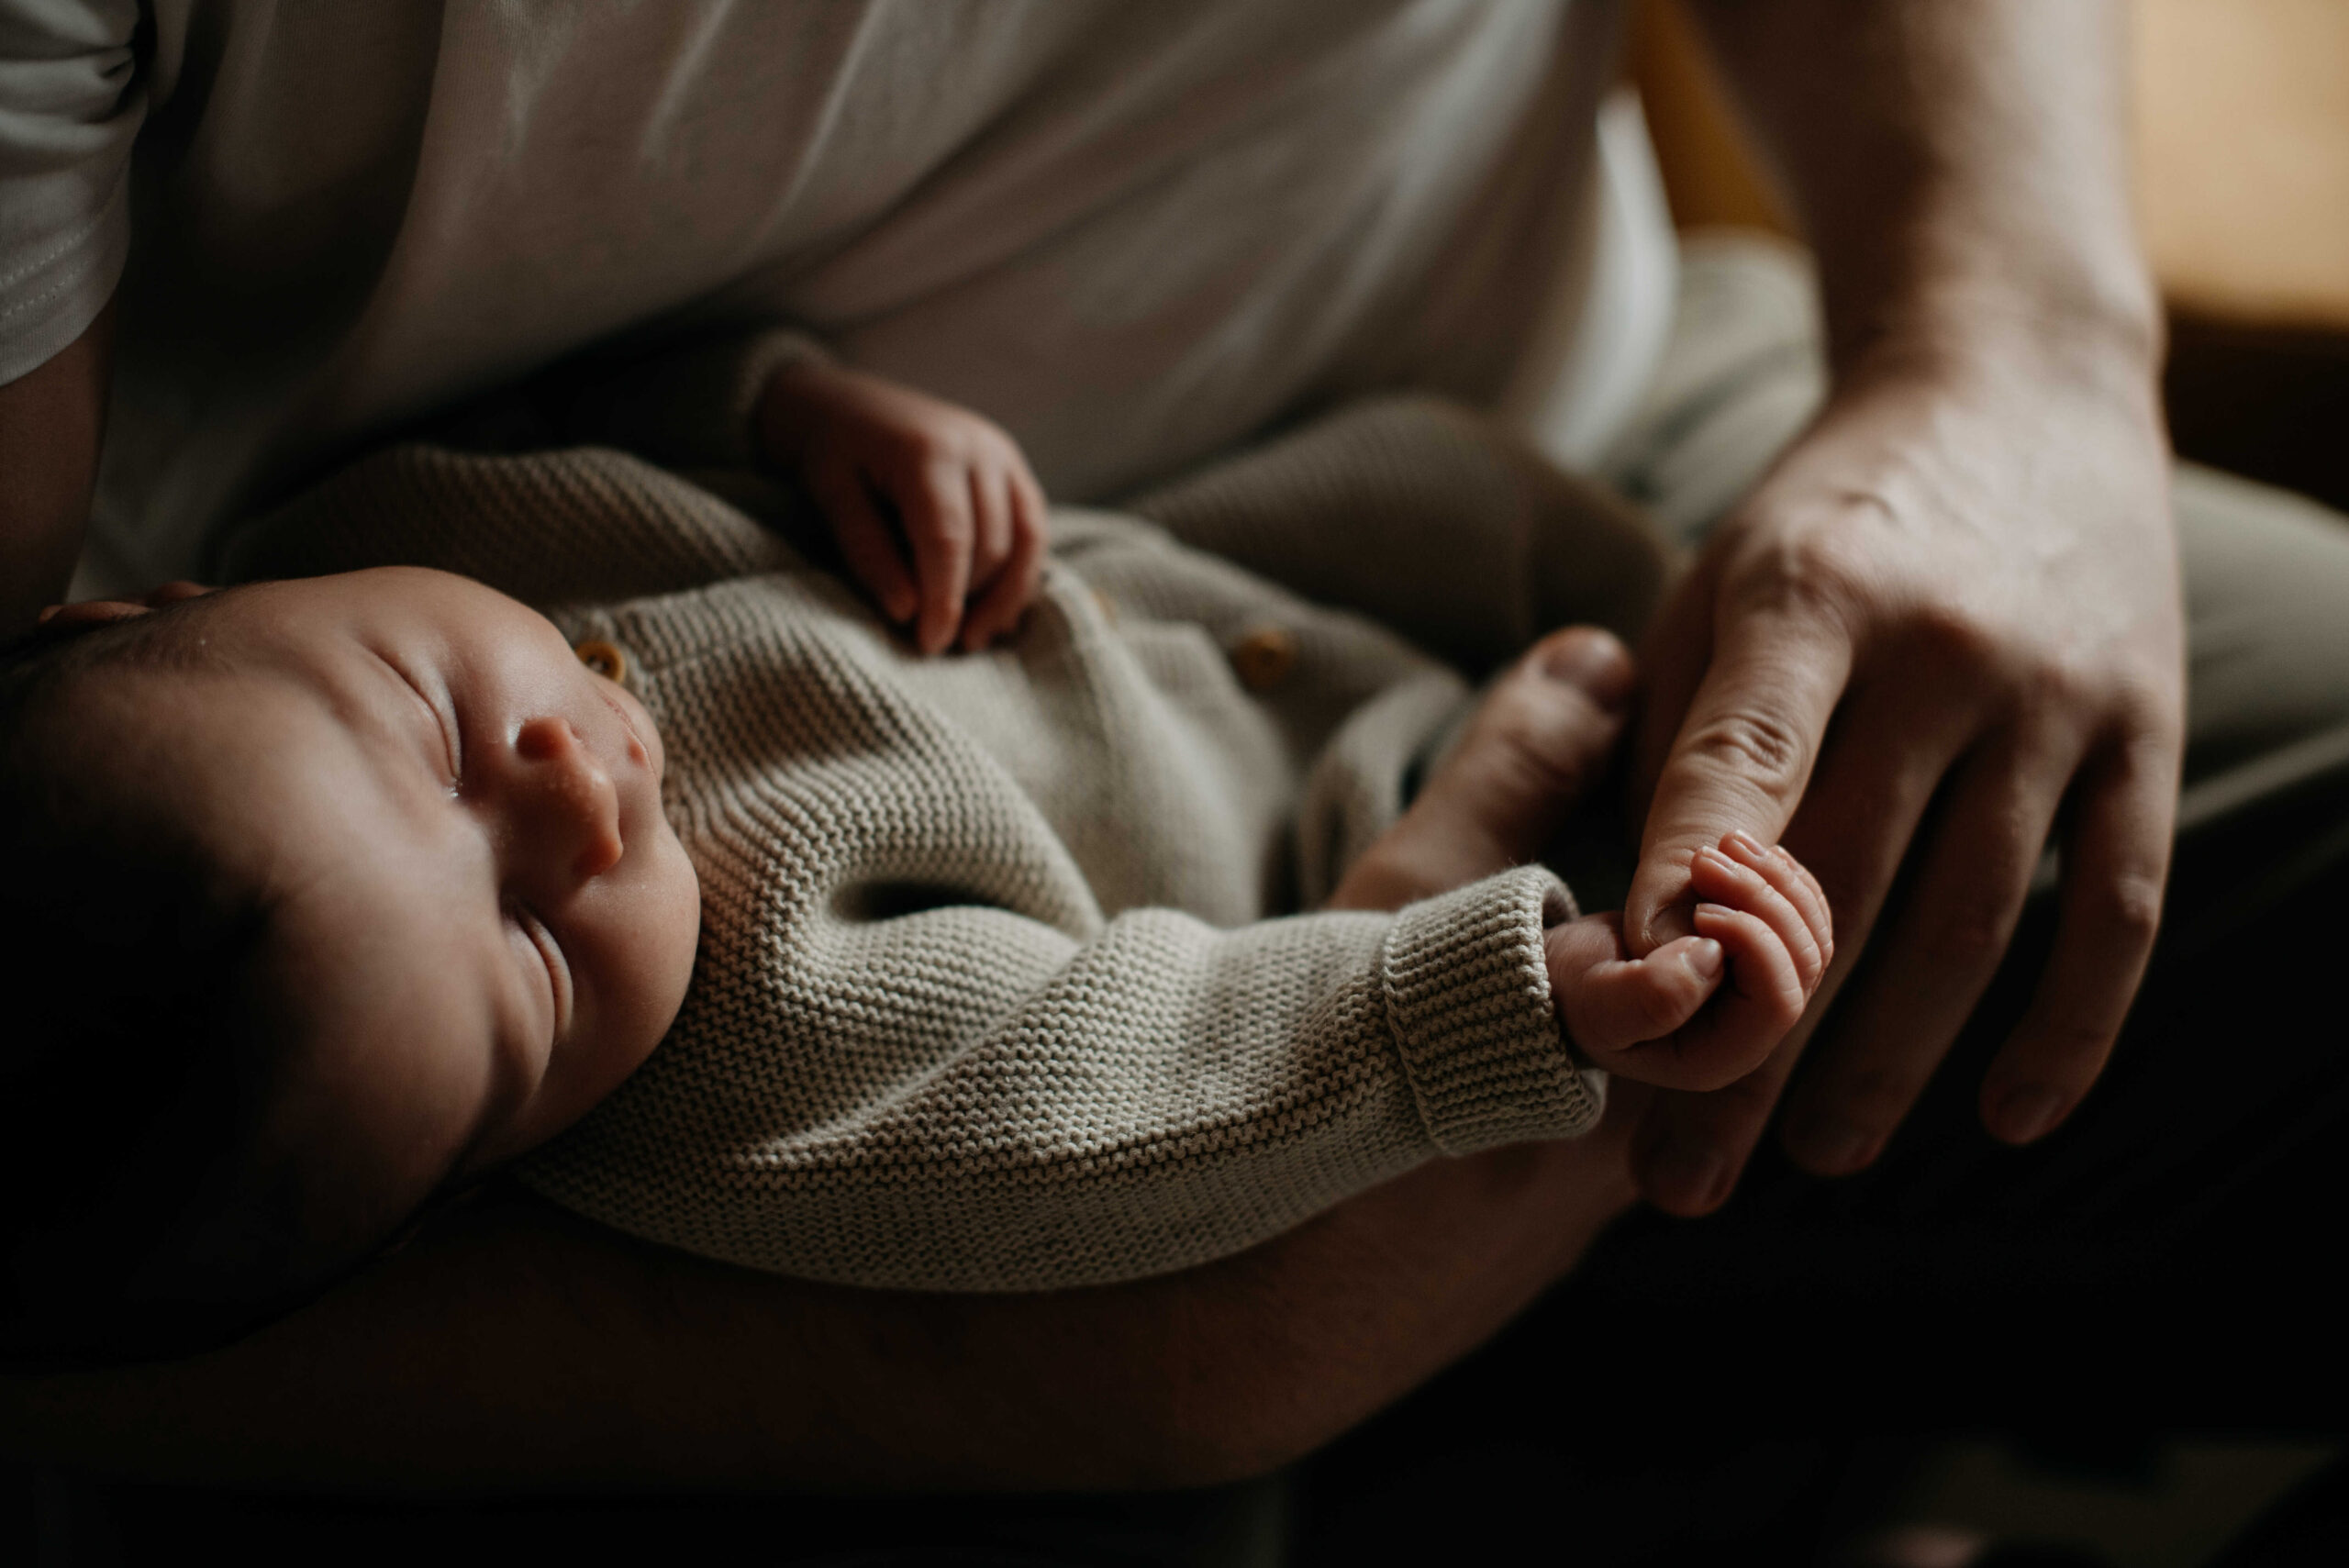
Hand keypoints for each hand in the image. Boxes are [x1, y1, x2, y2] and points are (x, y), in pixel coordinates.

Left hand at [757, 361, 1047, 654]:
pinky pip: (1032, 530)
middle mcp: (978, 447)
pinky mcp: (1014, 468)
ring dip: (1003, 597)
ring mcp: (1003, 455)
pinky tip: (995, 611)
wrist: (848, 402)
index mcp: (928, 451)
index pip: (948, 540)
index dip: (944, 599)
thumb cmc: (834, 452)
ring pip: (1025, 542)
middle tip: (935, 641)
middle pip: (991, 545)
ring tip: (972, 639)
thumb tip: (908, 612)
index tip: (930, 645)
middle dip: (968, 600)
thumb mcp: (831, 498)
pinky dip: (1019, 574)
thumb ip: (868, 553)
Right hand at [1549, 831, 1831, 1089]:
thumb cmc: (1571, 991)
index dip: (1754, 944)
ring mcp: (1757, 992)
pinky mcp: (1755, 958)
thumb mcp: (1597, 999)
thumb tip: (1711, 957)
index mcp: (1718, 1056)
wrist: (1561, 972)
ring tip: (1724, 843)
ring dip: (1775, 880)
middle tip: (1706, 857)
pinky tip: (1743, 852)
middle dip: (1764, 901)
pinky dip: (1782, 878)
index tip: (1701, 908)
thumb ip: (1651, 996)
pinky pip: (1801, 916)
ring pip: (1809, 934)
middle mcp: (1750, 1030)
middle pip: (1802, 963)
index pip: (1778, 1001)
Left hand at [1625, 345, 2181, 1214]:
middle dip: (1756, 1048)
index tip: (1623, 1025)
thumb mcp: (1711, 592)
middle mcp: (1936, 645)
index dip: (1680, 901)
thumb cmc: (1821, 523)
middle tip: (1686, 1177)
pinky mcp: (2147, 726)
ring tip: (1819, 1159)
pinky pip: (2115, 906)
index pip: (1736, 769)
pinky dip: (2069, 1028)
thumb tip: (1618, 929)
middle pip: (1840, 887)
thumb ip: (1667, 744)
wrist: (2013, 387)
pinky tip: (2010, 1118)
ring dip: (1892, 1062)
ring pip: (1970, 919)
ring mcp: (2057, 691)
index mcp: (1802, 596)